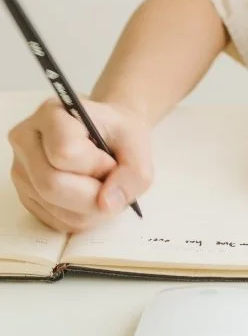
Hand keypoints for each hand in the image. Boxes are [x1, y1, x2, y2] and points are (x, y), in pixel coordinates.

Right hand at [8, 97, 154, 232]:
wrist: (108, 134)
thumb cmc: (119, 133)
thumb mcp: (139, 142)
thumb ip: (134, 172)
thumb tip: (106, 204)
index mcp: (51, 113)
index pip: (64, 152)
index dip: (96, 165)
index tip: (111, 160)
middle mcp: (27, 140)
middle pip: (51, 184)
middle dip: (92, 194)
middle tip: (110, 182)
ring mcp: (21, 170)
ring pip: (55, 208)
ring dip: (90, 209)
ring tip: (102, 187)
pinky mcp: (25, 196)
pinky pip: (54, 221)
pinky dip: (81, 217)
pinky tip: (89, 197)